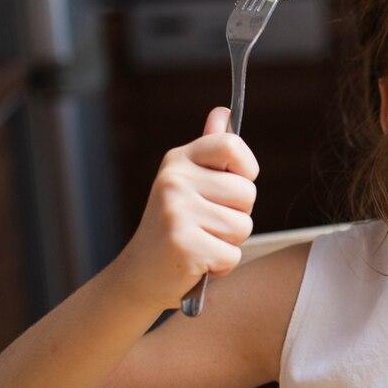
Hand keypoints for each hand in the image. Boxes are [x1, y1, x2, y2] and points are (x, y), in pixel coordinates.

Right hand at [114, 107, 258, 310]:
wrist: (140, 275)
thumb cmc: (175, 227)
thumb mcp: (189, 183)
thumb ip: (211, 151)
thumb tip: (223, 112)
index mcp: (179, 160)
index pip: (232, 146)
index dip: (245, 171)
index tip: (228, 188)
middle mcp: (174, 180)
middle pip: (247, 192)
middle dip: (237, 215)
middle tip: (205, 224)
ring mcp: (176, 211)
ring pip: (243, 226)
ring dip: (229, 242)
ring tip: (200, 242)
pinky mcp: (183, 244)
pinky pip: (232, 254)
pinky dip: (221, 266)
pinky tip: (197, 262)